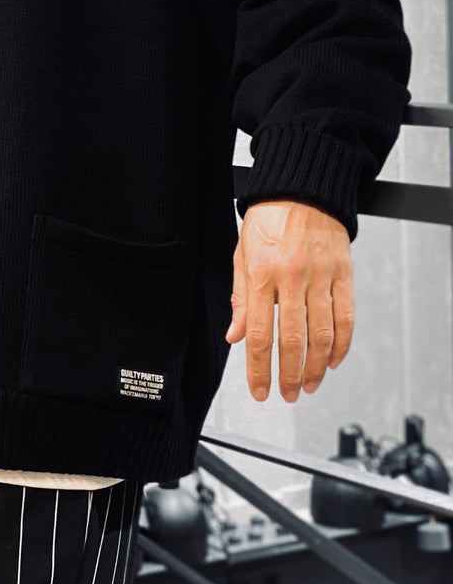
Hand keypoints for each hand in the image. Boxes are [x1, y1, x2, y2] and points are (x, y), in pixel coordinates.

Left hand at [225, 200, 353, 402]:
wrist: (301, 189)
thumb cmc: (268, 221)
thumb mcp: (241, 256)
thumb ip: (240, 299)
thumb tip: (236, 336)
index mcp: (261, 274)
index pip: (260, 334)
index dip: (259, 368)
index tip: (260, 390)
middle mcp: (291, 278)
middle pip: (293, 340)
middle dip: (290, 375)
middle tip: (288, 394)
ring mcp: (321, 277)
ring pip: (322, 334)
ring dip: (317, 367)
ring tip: (310, 384)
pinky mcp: (344, 274)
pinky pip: (346, 317)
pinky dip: (342, 344)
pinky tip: (334, 360)